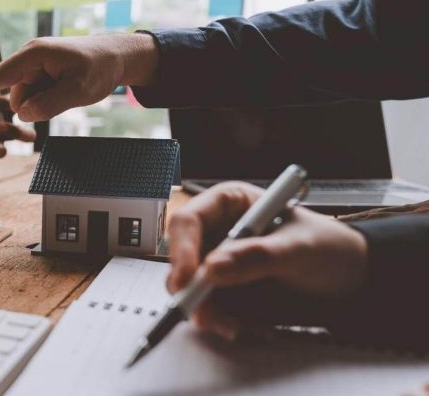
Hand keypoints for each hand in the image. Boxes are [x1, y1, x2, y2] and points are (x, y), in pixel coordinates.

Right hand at [0, 34, 159, 121]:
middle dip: (35, 105)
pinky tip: (65, 90)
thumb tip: (22, 114)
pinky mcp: (38, 76)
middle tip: (67, 93)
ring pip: (24, 101)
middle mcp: (28, 59)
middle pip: (15, 97)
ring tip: (69, 89)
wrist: (116, 57)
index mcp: (32, 55)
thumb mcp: (78, 89)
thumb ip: (49, 104)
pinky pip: (34, 98)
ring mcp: (33, 68)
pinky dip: (47, 101)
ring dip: (44, 104)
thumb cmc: (99, 67)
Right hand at [166, 182, 368, 340]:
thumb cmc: (329, 248)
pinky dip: (224, 322)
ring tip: (236, 327)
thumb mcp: (300, 248)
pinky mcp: (227, 290)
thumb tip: (213, 267)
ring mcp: (220, 263)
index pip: (189, 221)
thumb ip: (258, 256)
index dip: (182, 248)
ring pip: (193, 289)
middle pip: (183, 259)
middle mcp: (218, 231)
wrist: (350, 278)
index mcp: (230, 204)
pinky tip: (248, 328)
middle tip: (204, 313)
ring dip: (209, 312)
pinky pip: (211, 308)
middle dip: (191, 289)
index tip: (189, 279)